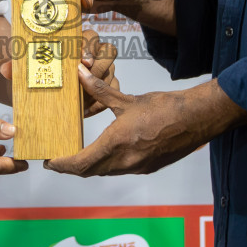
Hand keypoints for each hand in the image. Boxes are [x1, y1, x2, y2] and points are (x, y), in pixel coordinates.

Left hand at [0, 27, 116, 115]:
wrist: (38, 89)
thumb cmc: (35, 73)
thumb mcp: (24, 69)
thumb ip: (16, 67)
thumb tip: (6, 69)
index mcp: (76, 41)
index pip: (90, 35)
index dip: (89, 46)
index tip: (81, 59)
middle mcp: (94, 53)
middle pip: (108, 50)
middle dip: (97, 65)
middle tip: (83, 78)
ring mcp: (103, 70)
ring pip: (111, 72)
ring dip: (98, 84)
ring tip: (81, 97)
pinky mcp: (107, 89)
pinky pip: (112, 94)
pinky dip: (99, 102)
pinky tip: (84, 110)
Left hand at [45, 73, 246, 176]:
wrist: (197, 119)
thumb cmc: (164, 108)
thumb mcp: (128, 99)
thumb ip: (100, 91)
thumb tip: (80, 74)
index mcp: (116, 144)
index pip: (80, 164)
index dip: (61, 165)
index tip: (49, 162)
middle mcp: (125, 161)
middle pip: (89, 171)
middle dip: (72, 167)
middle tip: (58, 159)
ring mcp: (137, 167)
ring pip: (105, 172)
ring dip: (89, 167)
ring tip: (77, 155)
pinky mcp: (148, 167)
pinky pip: (120, 170)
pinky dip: (107, 164)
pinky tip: (106, 152)